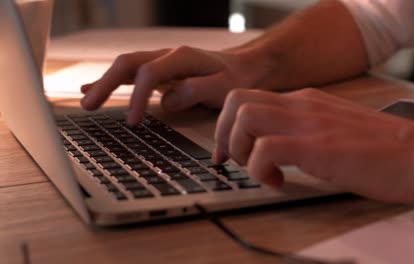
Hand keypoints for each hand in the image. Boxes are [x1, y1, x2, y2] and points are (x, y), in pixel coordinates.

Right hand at [80, 46, 263, 124]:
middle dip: (106, 84)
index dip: (137, 97)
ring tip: (86, 102)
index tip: (131, 122)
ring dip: (105, 84)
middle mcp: (168, 56)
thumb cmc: (237, 78)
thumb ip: (197, 91)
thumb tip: (168, 101)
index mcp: (182, 57)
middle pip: (128, 64)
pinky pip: (132, 76)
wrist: (245, 67)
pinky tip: (94, 89)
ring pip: (126, 68)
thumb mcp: (225, 86)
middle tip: (88, 107)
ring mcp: (162, 63)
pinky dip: (113, 83)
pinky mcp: (161, 73)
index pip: (149, 73)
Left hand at [213, 88, 413, 202]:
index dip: (226, 126)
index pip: (248, 98)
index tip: (226, 152)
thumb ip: (304, 129)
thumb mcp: (333, 128)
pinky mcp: (317, 146)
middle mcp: (301, 105)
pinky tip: (278, 182)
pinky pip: (265, 148)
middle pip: (236, 101)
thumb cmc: (380, 148)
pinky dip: (259, 169)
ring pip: (244, 117)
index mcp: (304, 101)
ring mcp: (308, 123)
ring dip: (239, 149)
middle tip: (232, 161)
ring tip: (258, 170)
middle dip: (223, 134)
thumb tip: (274, 147)